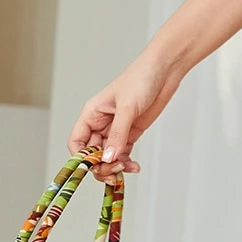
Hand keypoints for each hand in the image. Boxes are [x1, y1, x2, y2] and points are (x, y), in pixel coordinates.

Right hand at [69, 53, 180, 181]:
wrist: (164, 71)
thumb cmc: (140, 79)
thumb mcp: (127, 107)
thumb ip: (118, 134)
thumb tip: (108, 158)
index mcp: (92, 114)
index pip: (77, 142)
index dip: (81, 158)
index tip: (93, 167)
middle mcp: (101, 124)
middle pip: (92, 154)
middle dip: (101, 165)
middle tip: (115, 170)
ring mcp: (116, 129)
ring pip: (108, 156)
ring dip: (115, 166)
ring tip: (127, 168)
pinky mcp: (131, 133)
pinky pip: (123, 154)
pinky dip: (127, 163)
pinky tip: (135, 167)